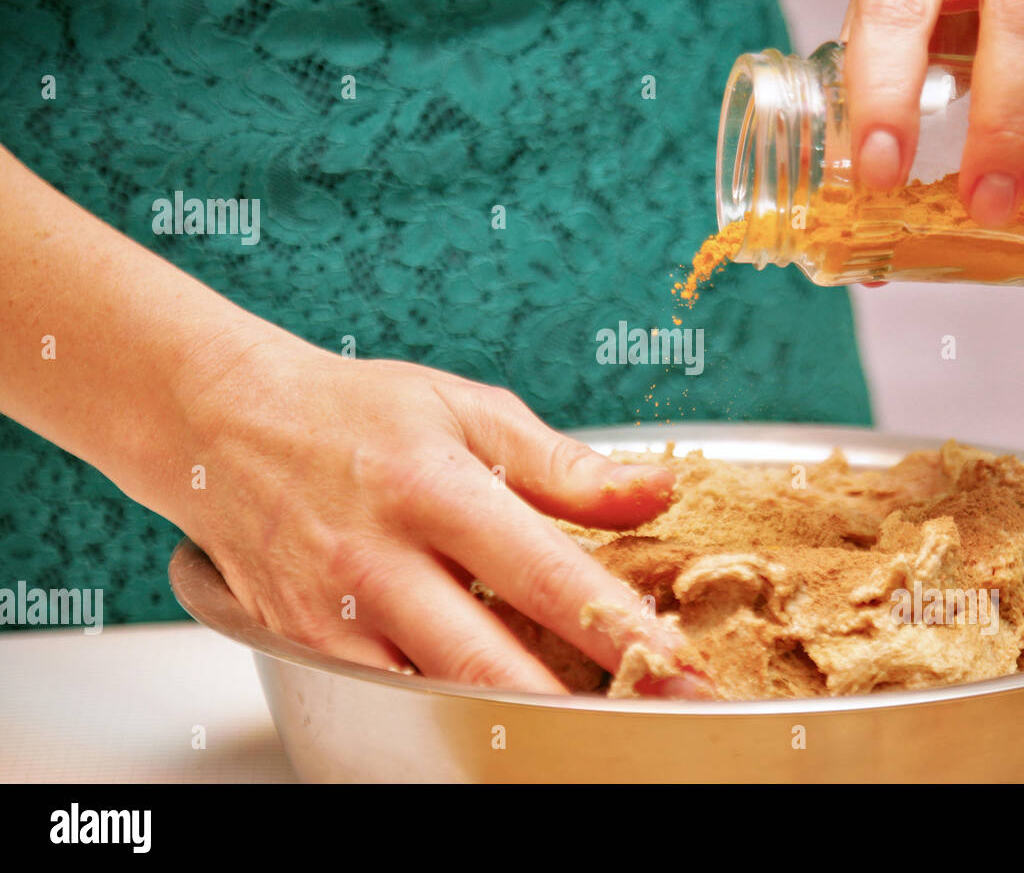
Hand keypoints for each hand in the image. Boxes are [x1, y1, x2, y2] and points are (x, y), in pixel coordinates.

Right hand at [174, 335, 704, 695]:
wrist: (226, 426)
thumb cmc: (354, 413)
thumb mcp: (466, 410)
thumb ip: (564, 465)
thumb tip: (655, 492)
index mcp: (433, 489)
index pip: (545, 574)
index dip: (619, 628)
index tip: (680, 666)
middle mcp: (380, 561)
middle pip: (488, 663)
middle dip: (580, 708)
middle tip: (654, 721)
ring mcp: (334, 616)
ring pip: (436, 700)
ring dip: (515, 723)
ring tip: (588, 728)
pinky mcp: (306, 649)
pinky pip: (390, 699)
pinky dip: (448, 713)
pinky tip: (500, 713)